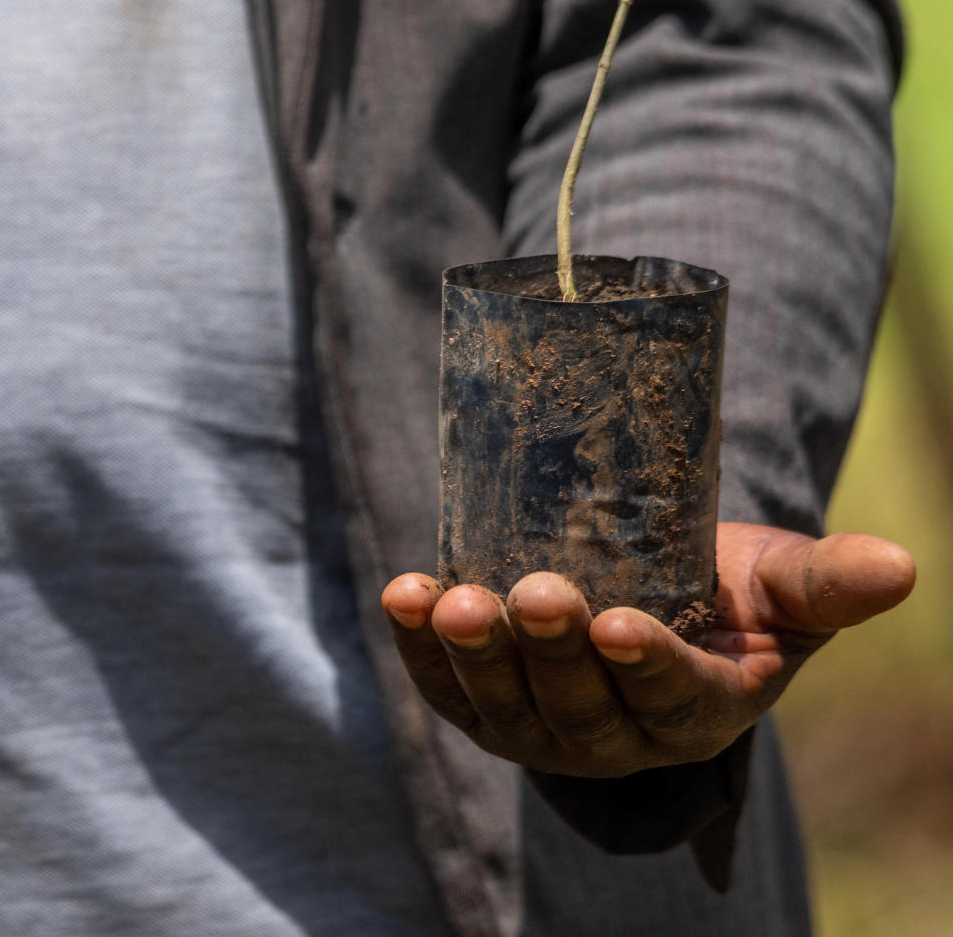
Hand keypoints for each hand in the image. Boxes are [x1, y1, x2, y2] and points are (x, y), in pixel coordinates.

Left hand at [381, 523, 913, 777]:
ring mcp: (540, 728)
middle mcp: (615, 739)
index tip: (620, 624)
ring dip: (476, 652)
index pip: (672, 700)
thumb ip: (828, 583)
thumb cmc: (727, 589)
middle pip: (578, 708)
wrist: (652, 588)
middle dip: (553, 652)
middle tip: (538, 591)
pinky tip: (403, 593)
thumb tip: (900, 564)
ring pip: (503, 704)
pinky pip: (443, 685)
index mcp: (697, 714)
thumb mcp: (783, 584)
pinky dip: (417, 644)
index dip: (646, 666)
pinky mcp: (480, 703)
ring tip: (456, 599)